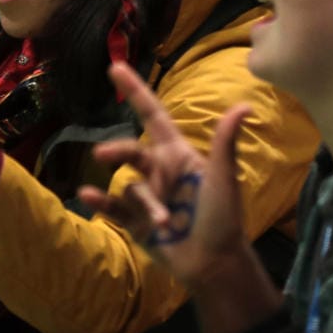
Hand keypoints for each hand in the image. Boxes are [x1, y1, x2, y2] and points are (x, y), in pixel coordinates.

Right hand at [83, 62, 257, 289]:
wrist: (215, 265)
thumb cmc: (224, 218)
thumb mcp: (223, 178)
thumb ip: (225, 142)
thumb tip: (244, 105)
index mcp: (178, 155)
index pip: (153, 117)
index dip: (136, 92)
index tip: (115, 67)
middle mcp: (160, 172)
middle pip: (131, 152)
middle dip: (117, 151)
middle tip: (103, 155)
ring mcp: (147, 197)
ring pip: (128, 186)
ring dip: (143, 202)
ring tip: (162, 222)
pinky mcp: (136, 222)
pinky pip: (114, 207)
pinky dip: (101, 201)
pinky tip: (87, 196)